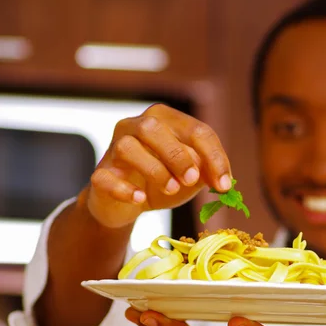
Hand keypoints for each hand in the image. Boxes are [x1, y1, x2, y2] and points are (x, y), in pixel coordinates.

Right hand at [86, 104, 231, 227]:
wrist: (126, 204)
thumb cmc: (162, 181)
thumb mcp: (190, 177)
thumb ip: (205, 172)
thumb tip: (218, 176)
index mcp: (165, 120)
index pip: (194, 129)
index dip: (213, 156)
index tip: (224, 185)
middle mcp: (136, 126)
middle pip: (153, 127)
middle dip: (178, 155)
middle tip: (192, 180)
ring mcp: (114, 148)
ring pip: (128, 147)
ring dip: (154, 169)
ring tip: (170, 189)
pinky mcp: (100, 173)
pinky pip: (106, 176)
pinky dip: (125, 189)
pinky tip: (140, 199)